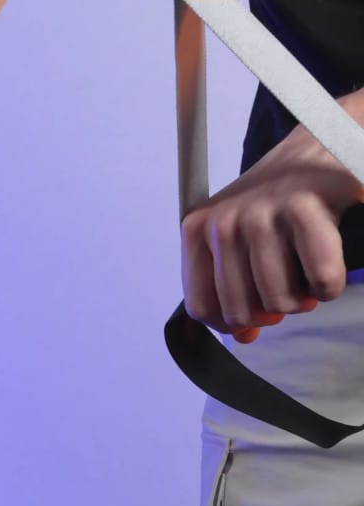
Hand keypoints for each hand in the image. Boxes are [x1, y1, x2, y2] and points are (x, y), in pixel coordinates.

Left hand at [180, 124, 363, 342]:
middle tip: (290, 290)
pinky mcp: (306, 207)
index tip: (255, 317)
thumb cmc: (276, 205)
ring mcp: (261, 213)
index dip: (231, 324)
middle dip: (272, 312)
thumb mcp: (239, 242)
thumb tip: (243, 337)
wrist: (321, 146)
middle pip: (241, 311)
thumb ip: (232, 289)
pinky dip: (329, 288)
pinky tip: (327, 272)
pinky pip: (321, 281)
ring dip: (303, 300)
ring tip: (308, 278)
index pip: (201, 307)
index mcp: (197, 231)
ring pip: (279, 301)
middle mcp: (223, 222)